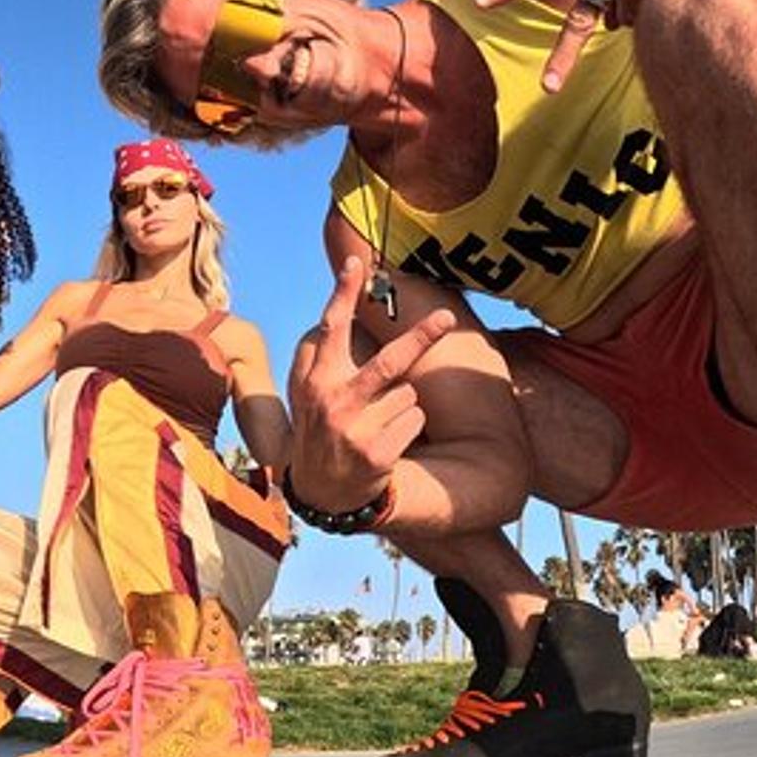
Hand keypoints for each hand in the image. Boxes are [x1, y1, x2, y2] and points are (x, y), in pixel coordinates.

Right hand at [285, 257, 455, 511]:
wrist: (320, 494)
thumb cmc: (320, 431)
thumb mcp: (308, 395)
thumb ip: (319, 360)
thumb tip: (329, 319)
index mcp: (317, 379)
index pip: (332, 328)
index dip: (344, 294)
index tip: (359, 263)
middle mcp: (333, 400)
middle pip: (390, 360)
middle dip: (422, 337)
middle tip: (448, 319)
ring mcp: (355, 428)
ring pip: (408, 394)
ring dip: (404, 405)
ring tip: (380, 424)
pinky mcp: (376, 453)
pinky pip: (414, 421)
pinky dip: (409, 429)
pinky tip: (388, 444)